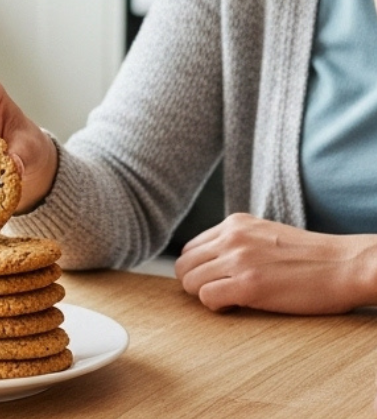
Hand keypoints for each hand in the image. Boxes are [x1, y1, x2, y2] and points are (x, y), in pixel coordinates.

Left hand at [174, 213, 376, 313]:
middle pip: (184, 265)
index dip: (199, 269)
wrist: (345, 265)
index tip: (216, 281)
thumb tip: (211, 261)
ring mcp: (238, 259)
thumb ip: (237, 242)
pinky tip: (237, 306)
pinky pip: (207, 298)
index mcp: (234, 223)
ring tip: (231, 300)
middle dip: (196, 284)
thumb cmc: (310, 258)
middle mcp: (231, 237)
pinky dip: (217, 306)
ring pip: (190, 281)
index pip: (190, 248)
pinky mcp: (248, 285)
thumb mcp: (266, 235)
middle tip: (220, 294)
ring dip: (205, 295)